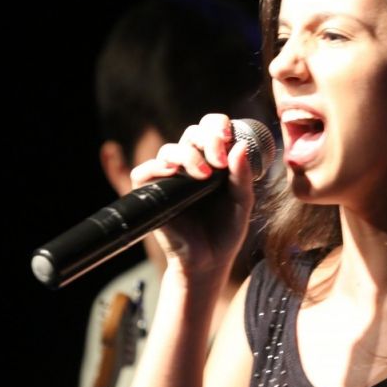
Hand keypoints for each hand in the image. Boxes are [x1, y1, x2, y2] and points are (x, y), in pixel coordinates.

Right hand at [129, 114, 254, 284]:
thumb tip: (240, 147)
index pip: (211, 128)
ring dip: (188, 156)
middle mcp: (189, 165)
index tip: (229, 137)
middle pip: (191, 133)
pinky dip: (155, 167)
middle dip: (207, 139)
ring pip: (169, 149)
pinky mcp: (152, 194)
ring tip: (204, 175)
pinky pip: (143, 171)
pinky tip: (173, 173)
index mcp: (213, 161)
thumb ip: (243, 177)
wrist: (210, 261)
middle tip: (220, 160)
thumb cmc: (226, 231)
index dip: (218, 125)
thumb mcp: (242, 204)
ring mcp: (169, 178)